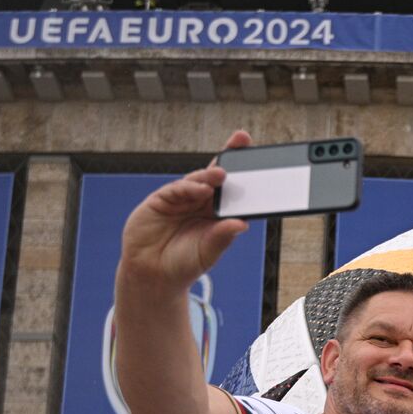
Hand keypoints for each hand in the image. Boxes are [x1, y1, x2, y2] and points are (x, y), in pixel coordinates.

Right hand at [119, 130, 251, 290]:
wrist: (152, 274)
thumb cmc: (183, 264)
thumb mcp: (207, 253)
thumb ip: (222, 237)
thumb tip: (242, 224)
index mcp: (217, 213)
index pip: (235, 190)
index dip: (246, 173)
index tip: (260, 160)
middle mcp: (201, 202)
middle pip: (218, 175)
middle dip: (230, 157)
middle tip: (242, 139)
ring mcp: (182, 198)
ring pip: (199, 179)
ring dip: (210, 174)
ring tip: (222, 174)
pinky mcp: (161, 199)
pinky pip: (177, 189)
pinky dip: (190, 187)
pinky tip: (201, 189)